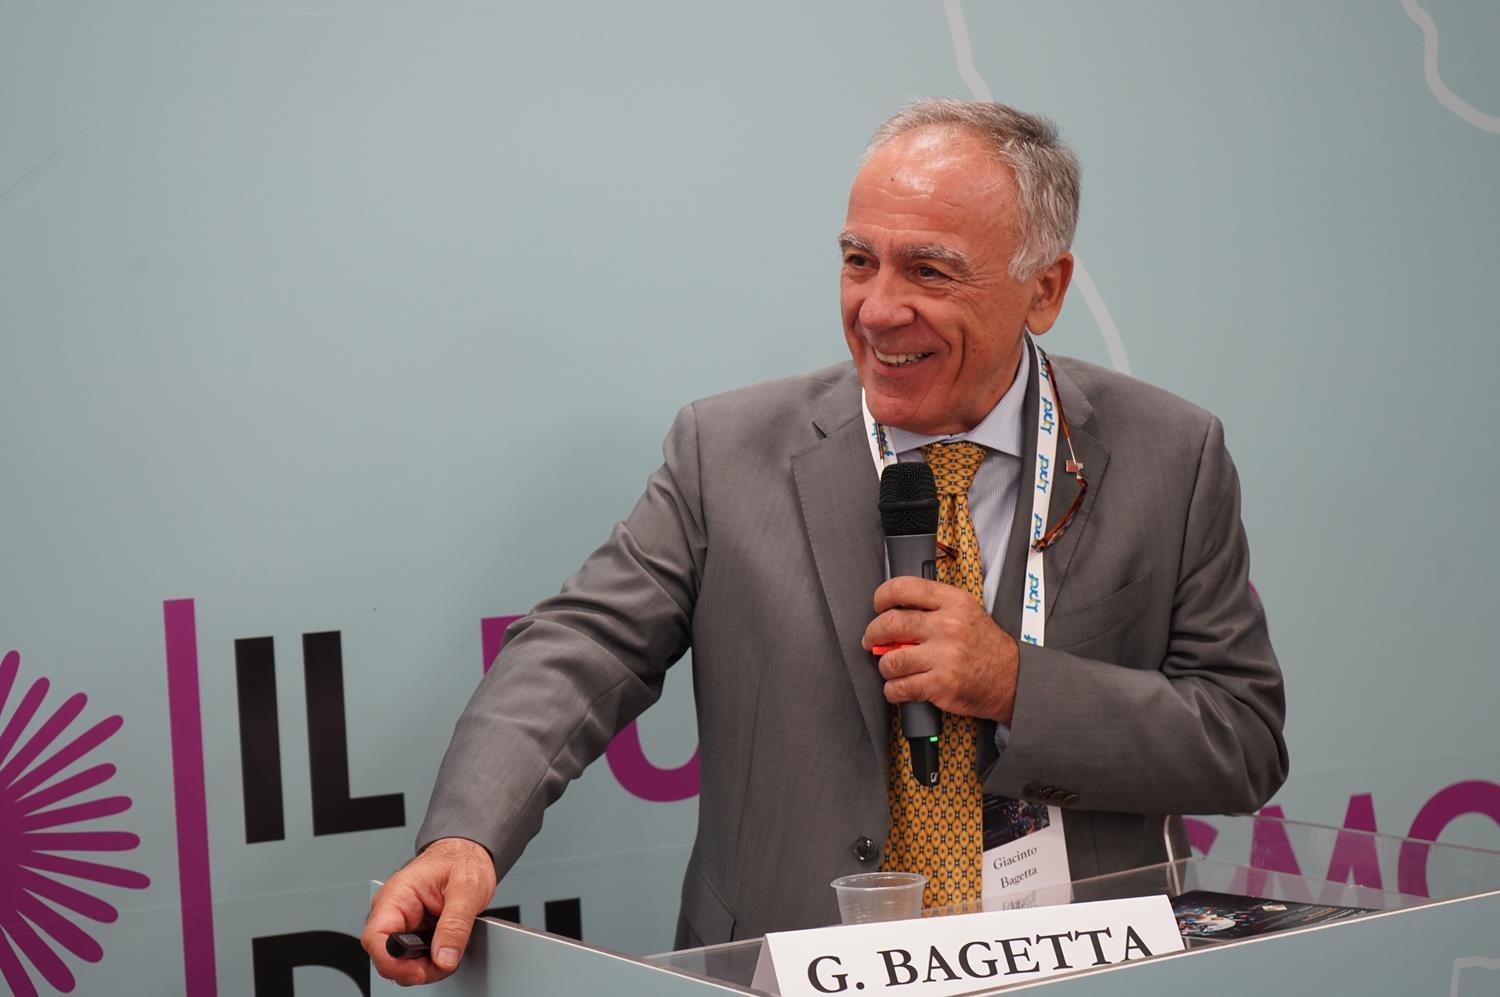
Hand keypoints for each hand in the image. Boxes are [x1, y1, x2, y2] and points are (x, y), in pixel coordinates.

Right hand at [363, 837, 496, 985]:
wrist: (467, 853)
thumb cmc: (462, 861)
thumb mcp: (467, 889)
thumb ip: (455, 925)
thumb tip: (444, 958)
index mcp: (397, 894)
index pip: (375, 937)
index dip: (392, 962)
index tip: (417, 972)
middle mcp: (392, 910)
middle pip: (387, 956)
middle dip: (415, 969)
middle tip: (444, 963)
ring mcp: (401, 922)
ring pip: (401, 961)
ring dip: (425, 967)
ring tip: (449, 953)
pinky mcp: (413, 931)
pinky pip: (413, 957)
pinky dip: (430, 961)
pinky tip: (445, 949)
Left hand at [862, 576, 1018, 724]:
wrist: (1013, 678)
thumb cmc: (986, 646)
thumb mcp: (966, 612)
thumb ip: (933, 607)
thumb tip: (893, 611)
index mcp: (953, 602)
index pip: (905, 588)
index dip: (883, 596)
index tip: (879, 605)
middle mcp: (947, 626)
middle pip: (890, 623)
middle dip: (873, 634)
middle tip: (871, 640)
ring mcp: (944, 656)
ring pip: (891, 660)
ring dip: (885, 666)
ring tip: (892, 667)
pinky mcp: (940, 685)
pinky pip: (899, 687)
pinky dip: (892, 690)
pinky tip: (899, 687)